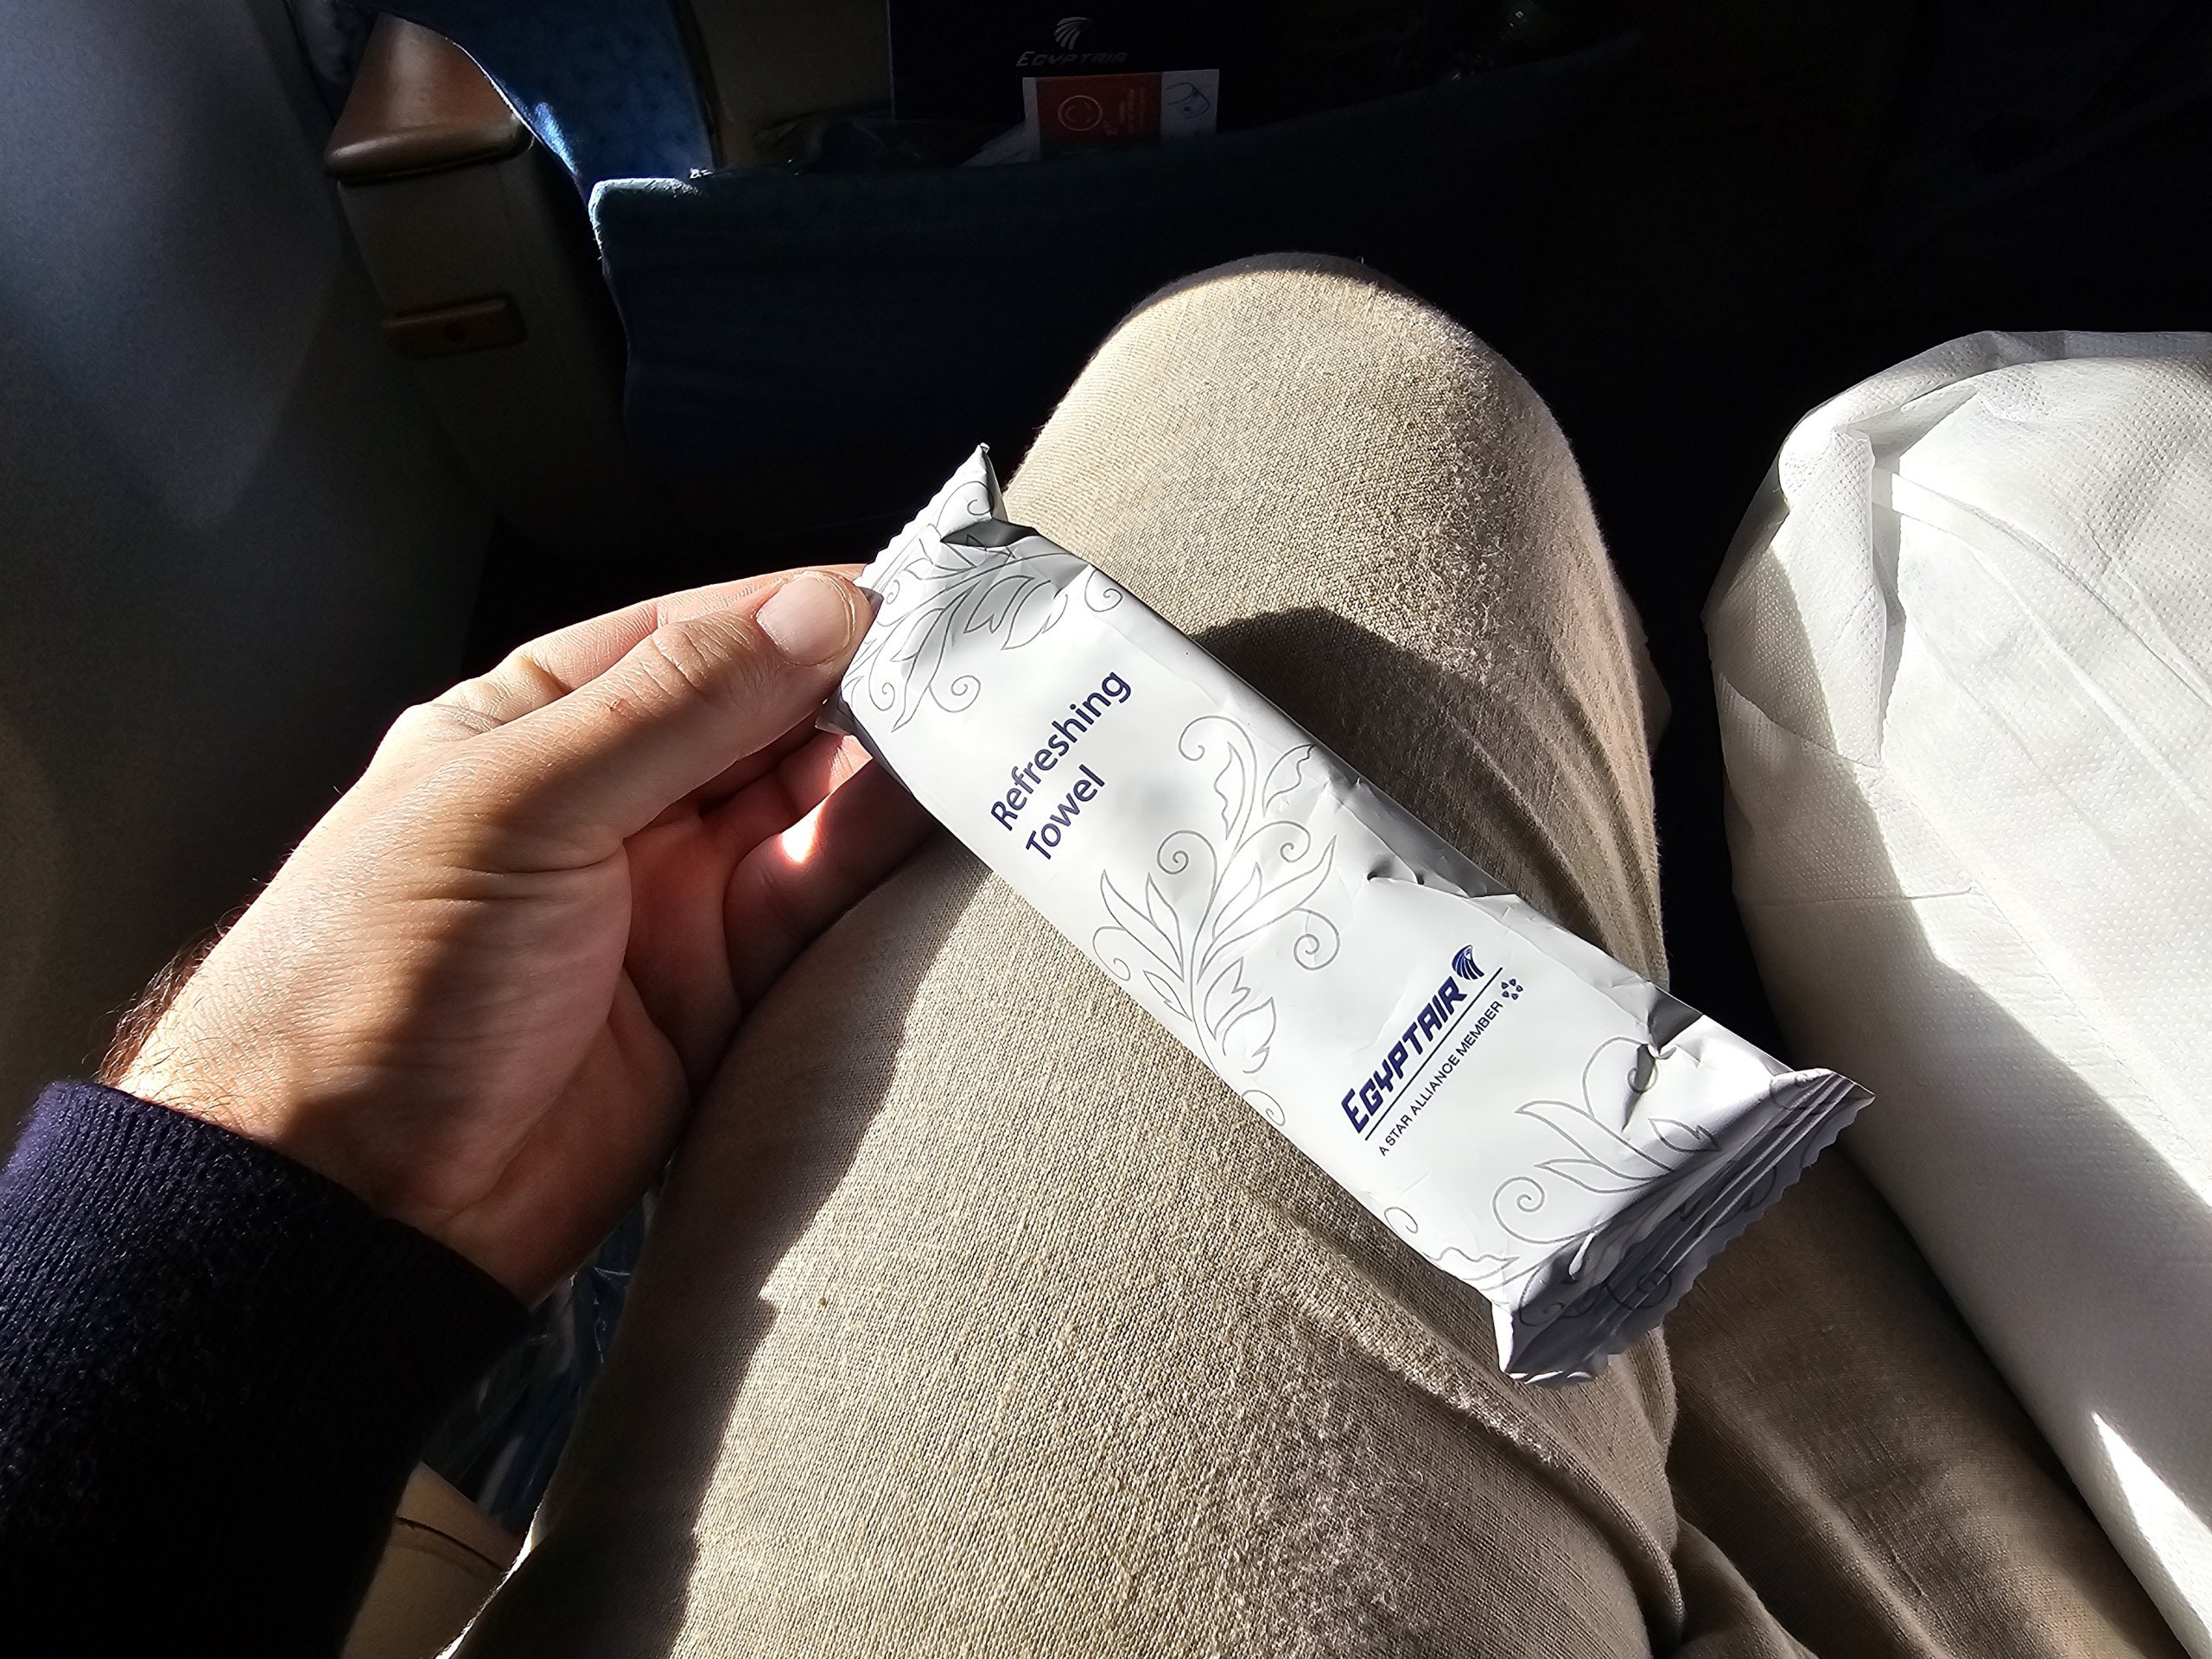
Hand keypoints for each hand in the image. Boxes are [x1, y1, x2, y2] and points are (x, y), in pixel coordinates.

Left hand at [113, 569, 930, 1300]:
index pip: (691, 637)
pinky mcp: (719, 997)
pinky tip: (942, 818)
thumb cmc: (376, 982)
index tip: (909, 594)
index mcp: (534, 728)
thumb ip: (674, 708)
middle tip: (968, 666)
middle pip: (763, 718)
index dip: (797, 610)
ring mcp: (668, 901)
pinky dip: (878, 863)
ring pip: (806, 808)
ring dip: (885, 771)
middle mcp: (610, 803)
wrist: (356, 1208)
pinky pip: (817, 908)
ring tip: (978, 732)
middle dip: (859, 688)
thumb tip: (812, 607)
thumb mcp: (519, 805)